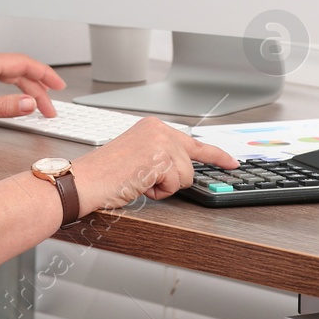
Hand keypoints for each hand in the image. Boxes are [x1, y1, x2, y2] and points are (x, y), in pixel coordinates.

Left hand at [0, 47, 65, 130]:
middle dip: (36, 86)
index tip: (58, 86)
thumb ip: (3, 106)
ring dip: (25, 86)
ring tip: (38, 104)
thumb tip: (29, 104)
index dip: (43, 75)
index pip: (21, 63)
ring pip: (7, 70)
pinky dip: (10, 84)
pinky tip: (17, 95)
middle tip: (50, 106)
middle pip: (16, 67)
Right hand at [69, 118, 236, 215]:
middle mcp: (159, 129)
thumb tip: (184, 168)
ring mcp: (161, 142)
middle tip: (144, 179)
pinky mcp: (160, 158)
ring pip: (184, 177)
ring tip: (137, 180)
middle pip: (190, 165)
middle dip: (171, 180)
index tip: (233, 162)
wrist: (85, 180)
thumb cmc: (106, 173)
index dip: (217, 156)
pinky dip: (157, 192)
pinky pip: (174, 186)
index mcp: (154, 126)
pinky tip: (138, 183)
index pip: (194, 142)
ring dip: (163, 187)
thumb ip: (162, 155)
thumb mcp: (138, 155)